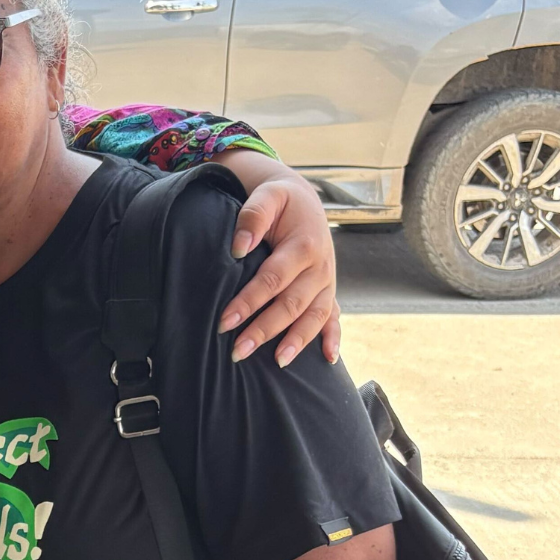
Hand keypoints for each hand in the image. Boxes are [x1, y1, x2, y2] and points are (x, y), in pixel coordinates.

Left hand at [219, 174, 340, 366]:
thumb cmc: (279, 200)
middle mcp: (320, 267)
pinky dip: (334, 338)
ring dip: (296, 342)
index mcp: (304, 245)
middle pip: (291, 304)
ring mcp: (327, 282)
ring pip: (314, 317)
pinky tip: (329, 360)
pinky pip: (335, 317)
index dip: (248, 302)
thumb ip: (252, 217)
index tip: (224, 322)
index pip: (272, 280)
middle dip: (264, 330)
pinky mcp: (329, 290)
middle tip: (238, 352)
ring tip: (276, 363)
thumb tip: (238, 248)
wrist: (304, 199)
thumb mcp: (266, 196)